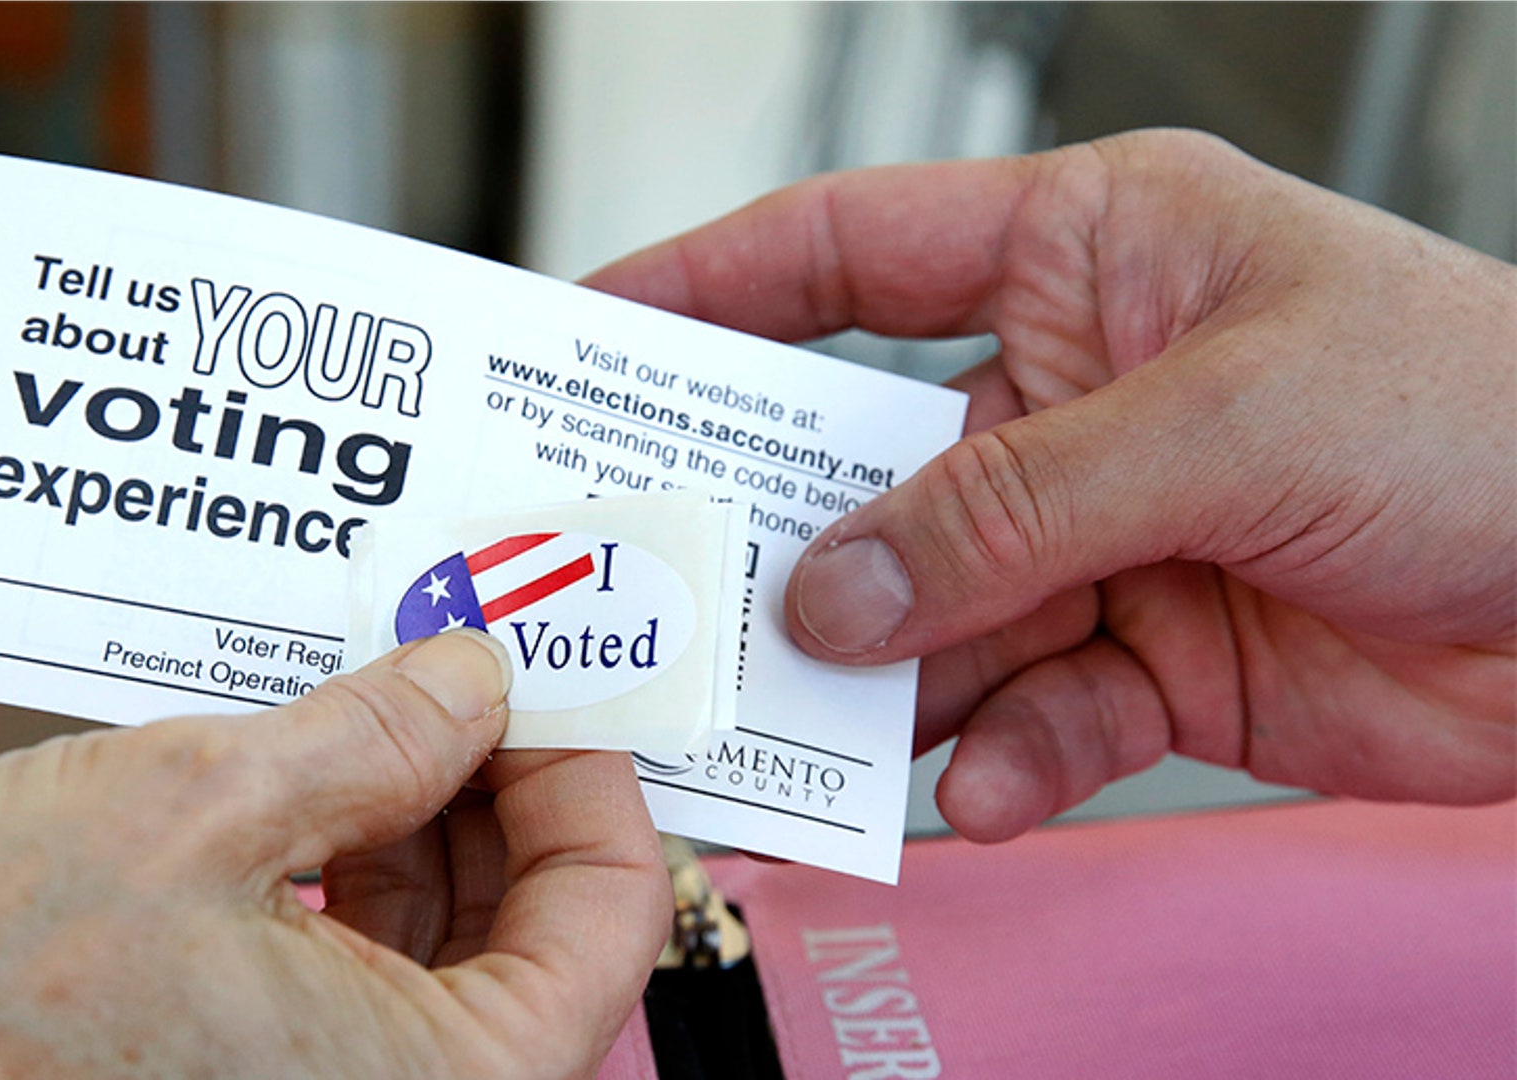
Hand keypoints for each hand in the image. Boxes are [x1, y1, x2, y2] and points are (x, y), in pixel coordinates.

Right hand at [0, 631, 669, 1077]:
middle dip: (494, 769)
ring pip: (440, 932)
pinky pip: (354, 955)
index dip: (585, 765)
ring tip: (366, 685)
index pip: (612, 911)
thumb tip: (474, 674)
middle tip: (452, 649)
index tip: (541, 666)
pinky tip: (300, 759)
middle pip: (532, 917)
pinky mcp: (259, 1070)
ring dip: (414, 801)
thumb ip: (375, 736)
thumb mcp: (200, 809)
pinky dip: (344, 852)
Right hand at [586, 129, 1515, 840]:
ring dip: (888, 678)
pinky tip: (998, 785)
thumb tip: (839, 588)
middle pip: (868, 462)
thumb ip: (1012, 508)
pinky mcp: (1146, 655)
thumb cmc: (1493, 415)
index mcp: (1089, 259)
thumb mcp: (1228, 422)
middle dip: (785, 536)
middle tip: (682, 590)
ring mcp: (1104, 532)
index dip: (713, 287)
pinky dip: (1004, 758)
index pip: (853, 252)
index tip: (601, 338)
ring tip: (827, 727)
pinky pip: (1027, 714)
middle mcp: (1078, 392)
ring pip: (932, 611)